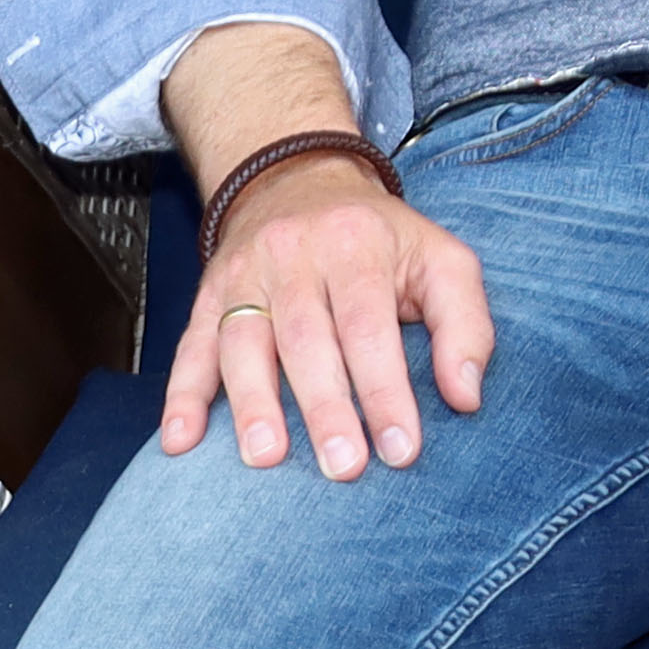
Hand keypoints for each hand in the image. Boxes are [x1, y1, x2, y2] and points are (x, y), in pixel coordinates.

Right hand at [163, 153, 494, 477]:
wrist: (299, 181)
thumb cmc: (381, 239)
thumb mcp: (442, 259)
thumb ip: (466, 324)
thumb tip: (465, 395)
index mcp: (357, 245)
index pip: (370, 325)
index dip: (385, 390)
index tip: (401, 449)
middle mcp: (295, 255)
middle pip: (307, 339)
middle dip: (325, 408)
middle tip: (344, 467)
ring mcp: (245, 275)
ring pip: (244, 343)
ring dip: (253, 404)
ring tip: (267, 457)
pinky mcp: (208, 295)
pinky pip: (191, 346)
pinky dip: (183, 395)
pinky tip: (182, 440)